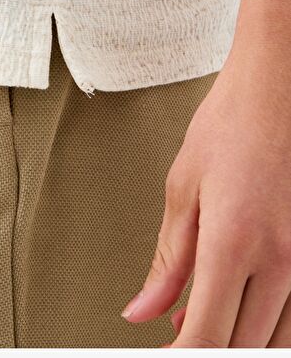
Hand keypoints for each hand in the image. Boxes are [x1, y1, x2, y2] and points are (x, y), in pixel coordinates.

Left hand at [120, 49, 290, 347]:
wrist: (276, 89)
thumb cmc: (229, 125)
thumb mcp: (183, 188)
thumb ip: (167, 260)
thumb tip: (143, 312)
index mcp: (234, 243)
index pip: (206, 336)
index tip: (161, 355)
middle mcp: (280, 260)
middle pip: (241, 346)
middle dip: (204, 350)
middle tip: (173, 334)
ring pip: (274, 339)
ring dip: (235, 340)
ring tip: (197, 317)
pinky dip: (263, 323)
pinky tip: (235, 303)